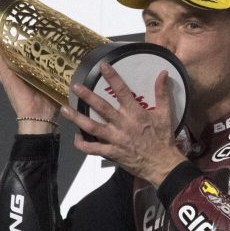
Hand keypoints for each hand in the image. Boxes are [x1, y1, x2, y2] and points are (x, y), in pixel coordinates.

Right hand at [0, 36, 58, 133]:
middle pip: (8, 61)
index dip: (20, 54)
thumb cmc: (49, 104)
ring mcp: (11, 77)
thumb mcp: (56, 84)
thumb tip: (70, 64)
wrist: (40, 115)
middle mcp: (19, 77)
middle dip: (1, 52)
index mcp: (30, 78)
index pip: (23, 63)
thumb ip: (59, 74)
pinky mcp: (7, 79)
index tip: (19, 44)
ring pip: (0, 61)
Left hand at [60, 63, 184, 186]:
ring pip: (92, 127)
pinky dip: (83, 144)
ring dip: (77, 118)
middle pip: (101, 108)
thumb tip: (163, 73)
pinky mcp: (111, 153)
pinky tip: (76, 137)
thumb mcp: (165, 114)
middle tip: (75, 86)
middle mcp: (122, 124)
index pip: (122, 91)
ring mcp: (115, 139)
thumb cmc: (163, 138)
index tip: (103, 66)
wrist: (162, 164)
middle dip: (87, 96)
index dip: (112, 77)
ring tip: (64, 109)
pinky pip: (93, 149)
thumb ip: (162, 93)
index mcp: (135, 113)